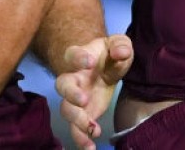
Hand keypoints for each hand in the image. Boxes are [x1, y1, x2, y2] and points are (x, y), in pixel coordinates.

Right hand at [55, 35, 133, 149]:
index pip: (73, 54)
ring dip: (77, 121)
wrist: (107, 68)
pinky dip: (81, 139)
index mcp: (81, 57)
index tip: (89, 62)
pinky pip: (76, 128)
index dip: (78, 58)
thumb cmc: (111, 54)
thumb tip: (121, 53)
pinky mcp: (82, 114)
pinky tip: (90, 147)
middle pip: (62, 85)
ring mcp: (75, 98)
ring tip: (92, 129)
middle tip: (83, 100)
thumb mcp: (119, 44)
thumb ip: (120, 46)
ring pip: (66, 110)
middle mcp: (73, 78)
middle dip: (71, 94)